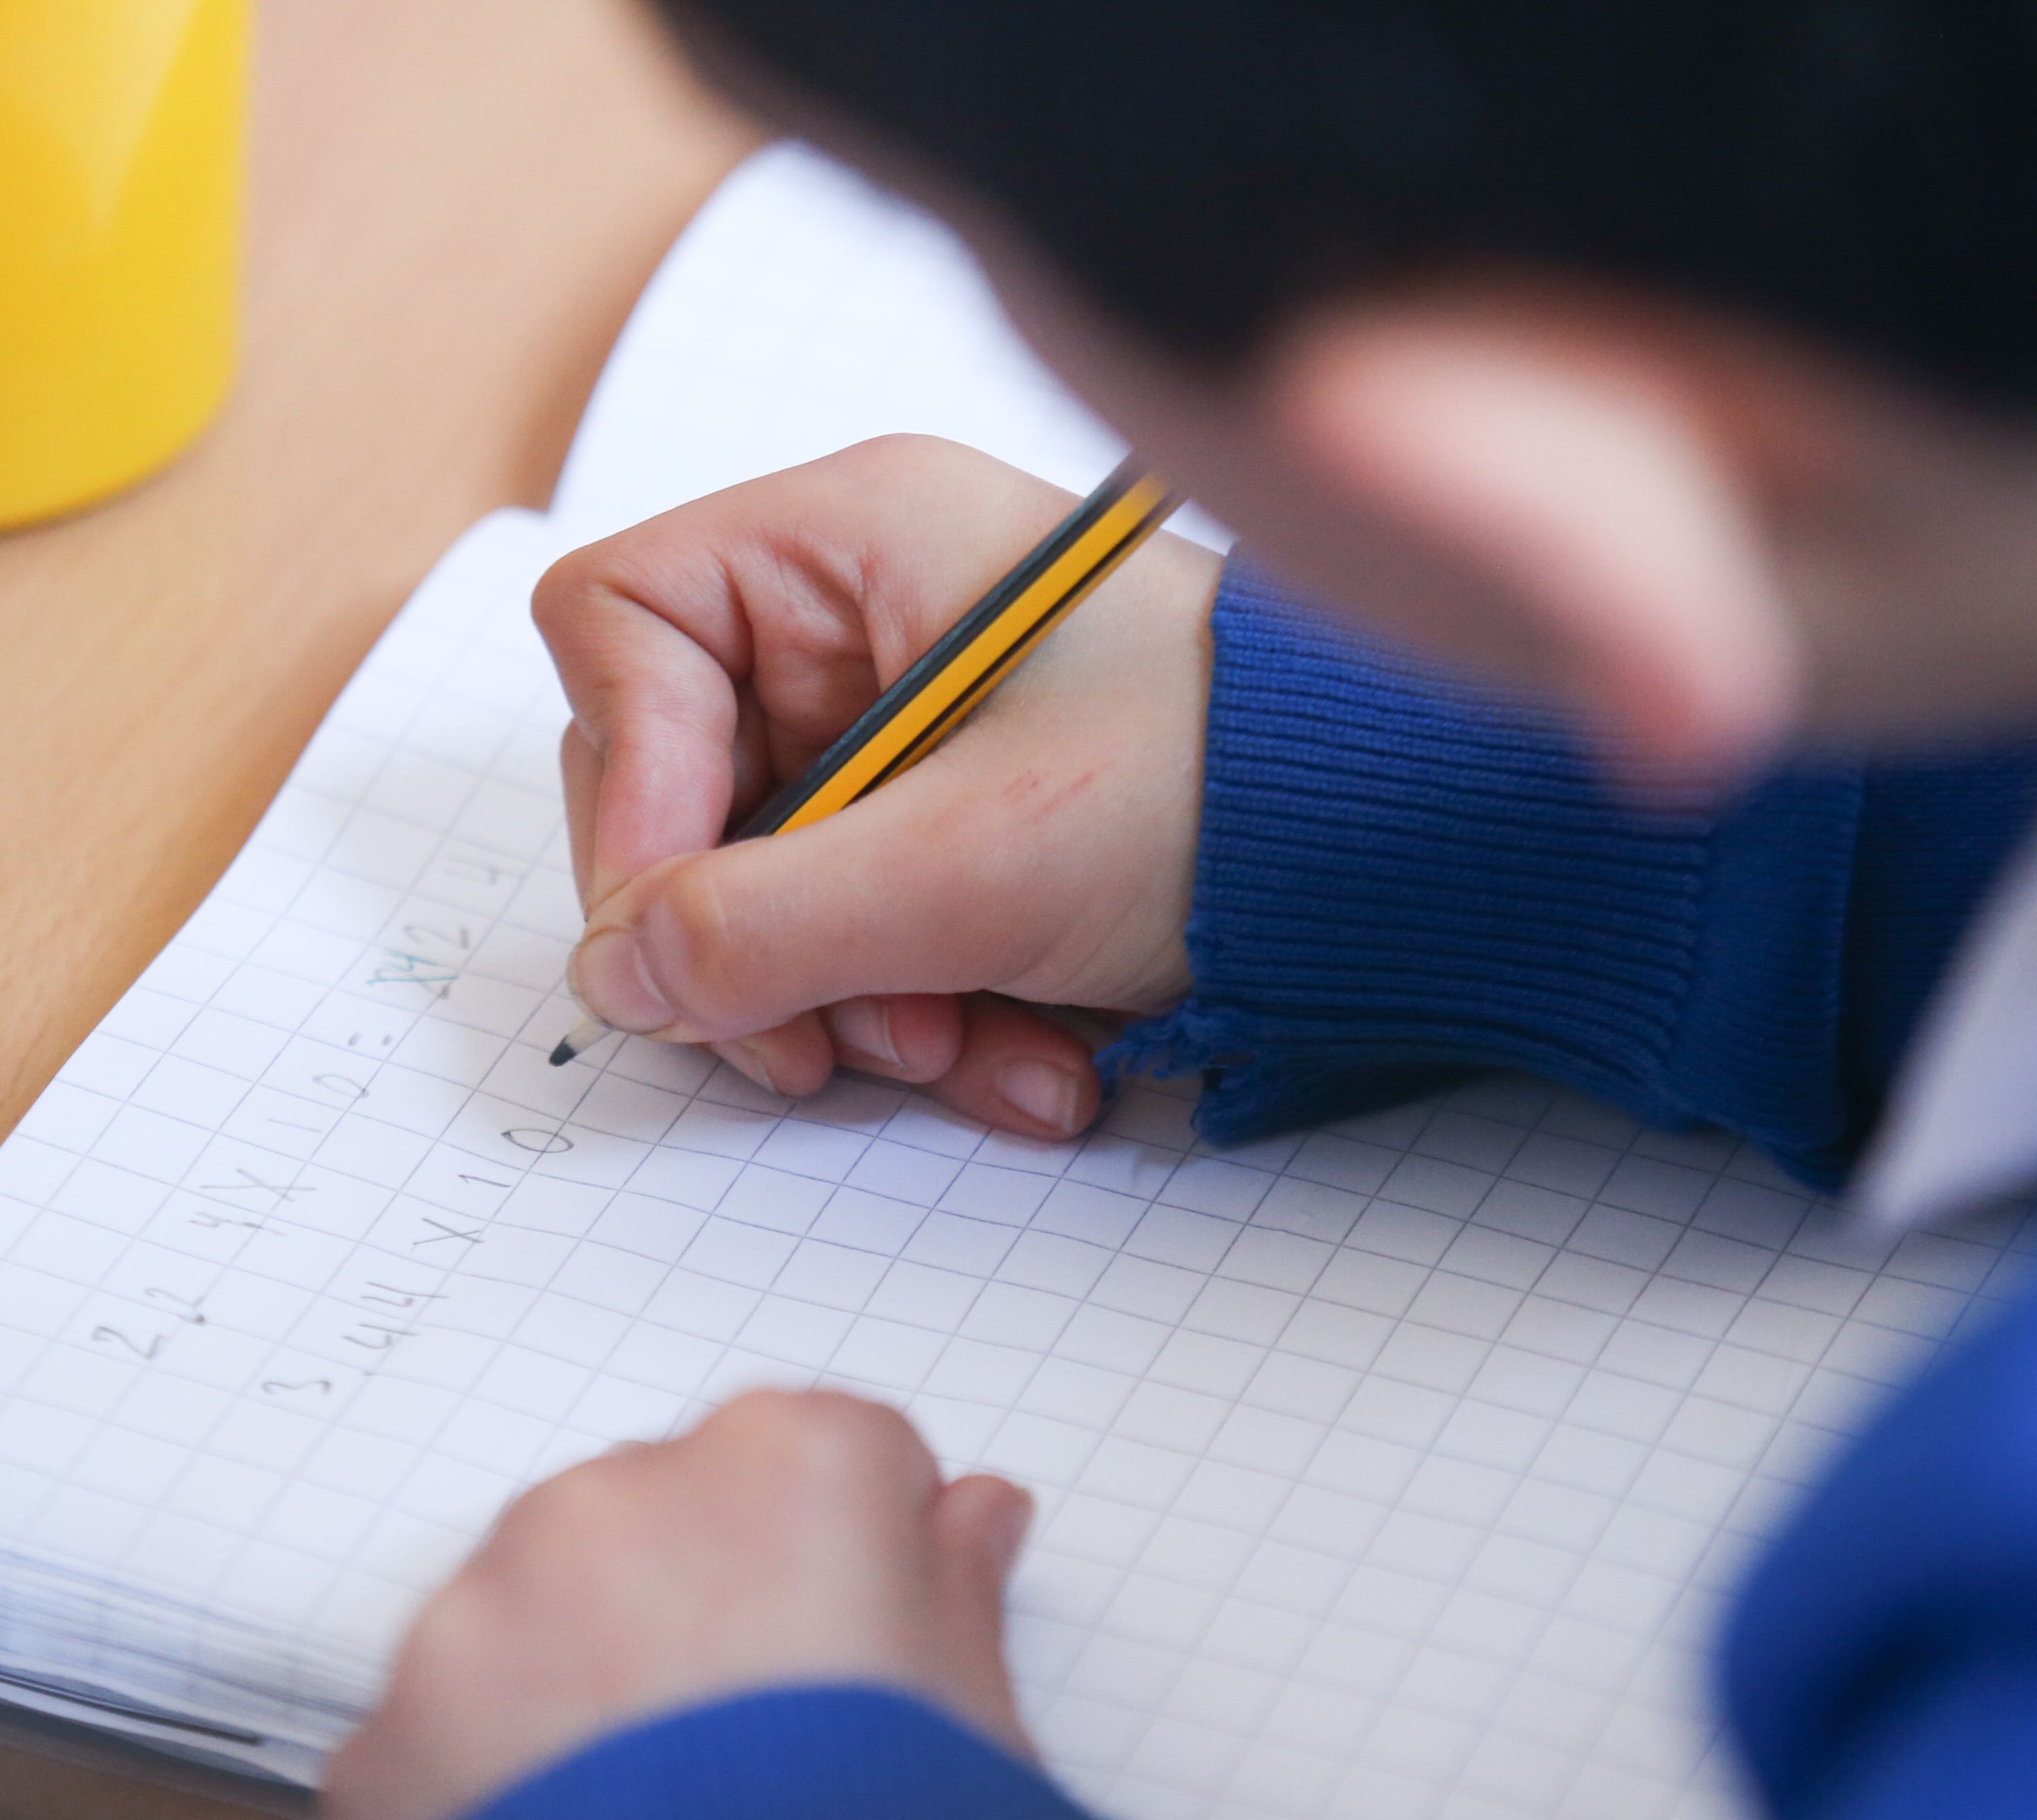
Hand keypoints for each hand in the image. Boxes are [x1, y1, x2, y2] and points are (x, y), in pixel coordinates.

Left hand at [318, 1389, 1035, 1819]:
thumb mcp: (987, 1743)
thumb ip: (959, 1599)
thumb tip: (969, 1520)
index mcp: (789, 1472)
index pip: (826, 1455)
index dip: (855, 1562)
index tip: (859, 1649)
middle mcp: (620, 1503)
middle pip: (669, 1517)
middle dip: (703, 1609)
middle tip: (758, 1764)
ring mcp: (481, 1613)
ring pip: (538, 1609)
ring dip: (584, 1687)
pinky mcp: (384, 1741)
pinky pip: (444, 1734)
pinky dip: (491, 1794)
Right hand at [540, 436, 1220, 1139]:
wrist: (1418, 857)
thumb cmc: (1232, 782)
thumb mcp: (976, 861)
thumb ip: (769, 924)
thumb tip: (618, 974)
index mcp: (854, 540)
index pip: (618, 630)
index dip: (625, 787)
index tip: (676, 927)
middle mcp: (862, 618)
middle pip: (678, 785)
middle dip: (748, 939)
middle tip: (816, 1040)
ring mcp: (908, 725)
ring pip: (767, 887)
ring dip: (848, 1006)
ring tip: (961, 1053)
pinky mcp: (958, 825)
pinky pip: (863, 933)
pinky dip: (925, 1017)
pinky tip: (1022, 1062)